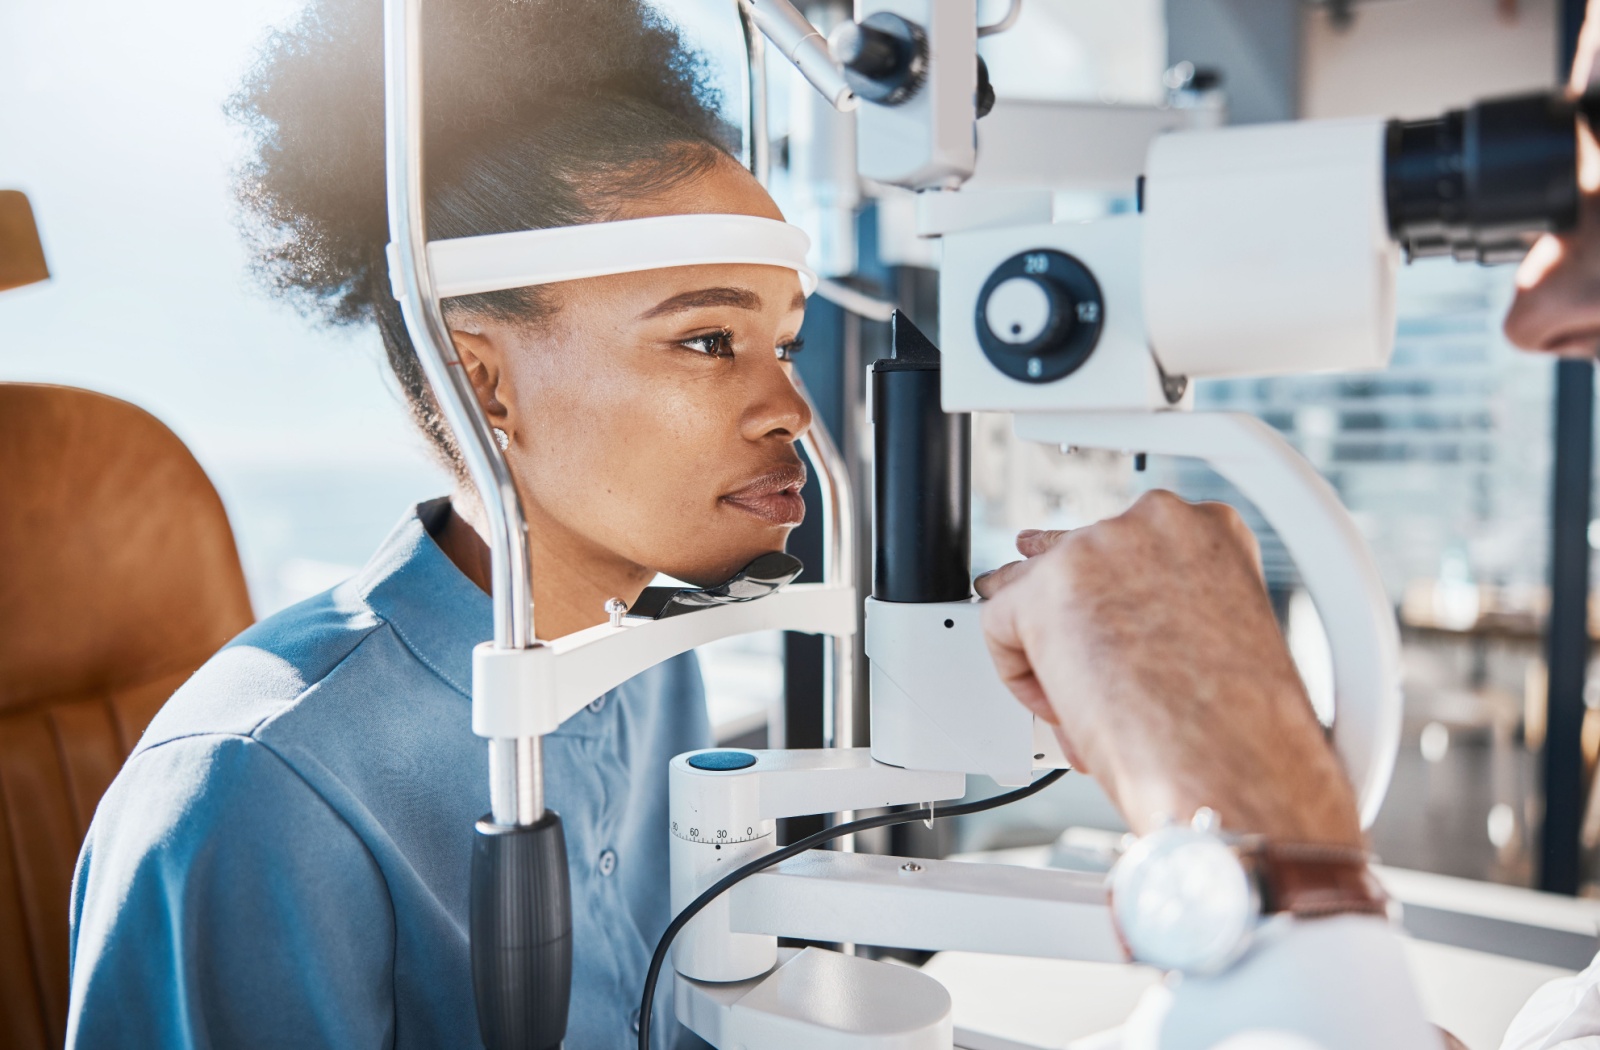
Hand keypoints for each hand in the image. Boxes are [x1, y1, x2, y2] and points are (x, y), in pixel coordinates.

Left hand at [978, 491, 1363, 847]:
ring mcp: (1097, 548)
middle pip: (1074, 556)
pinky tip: (1057, 709)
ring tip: (1067, 696)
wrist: (1232, 764)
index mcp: (1212, 532)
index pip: (1131, 541)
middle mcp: (1154, 524)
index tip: (1103, 618)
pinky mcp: (1045, 588)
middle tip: (1065, 653)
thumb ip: (1171, 614)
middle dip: (1064, 613)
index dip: (1111, 593)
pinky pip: (999, 623)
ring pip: (1032, 586)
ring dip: (1041, 643)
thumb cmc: (1242, 729)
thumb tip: (1113, 634)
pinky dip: (1016, 675)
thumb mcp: (1223, 641)